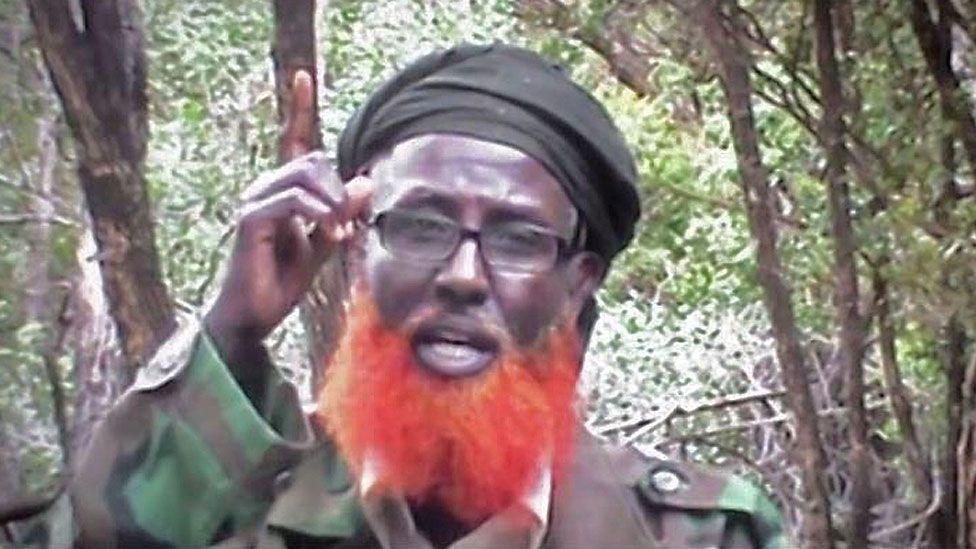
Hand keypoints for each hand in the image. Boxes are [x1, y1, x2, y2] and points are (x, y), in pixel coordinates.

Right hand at [204, 70, 372, 366]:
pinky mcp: (251, 219)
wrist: (254, 316)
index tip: (303, 76)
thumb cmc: (283, 281)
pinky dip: (319, 215)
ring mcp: (254, 201)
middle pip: (313, 161)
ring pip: (305, 176)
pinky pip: (293, 200)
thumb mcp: (323, 243)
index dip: (298, 108)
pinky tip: (329, 234)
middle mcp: (264, 188)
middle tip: (345, 227)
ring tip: (339, 234)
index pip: (291, 141)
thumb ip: (342, 212)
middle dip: (339, 191)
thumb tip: (365, 180)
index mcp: (281, 190)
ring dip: (333, 205)